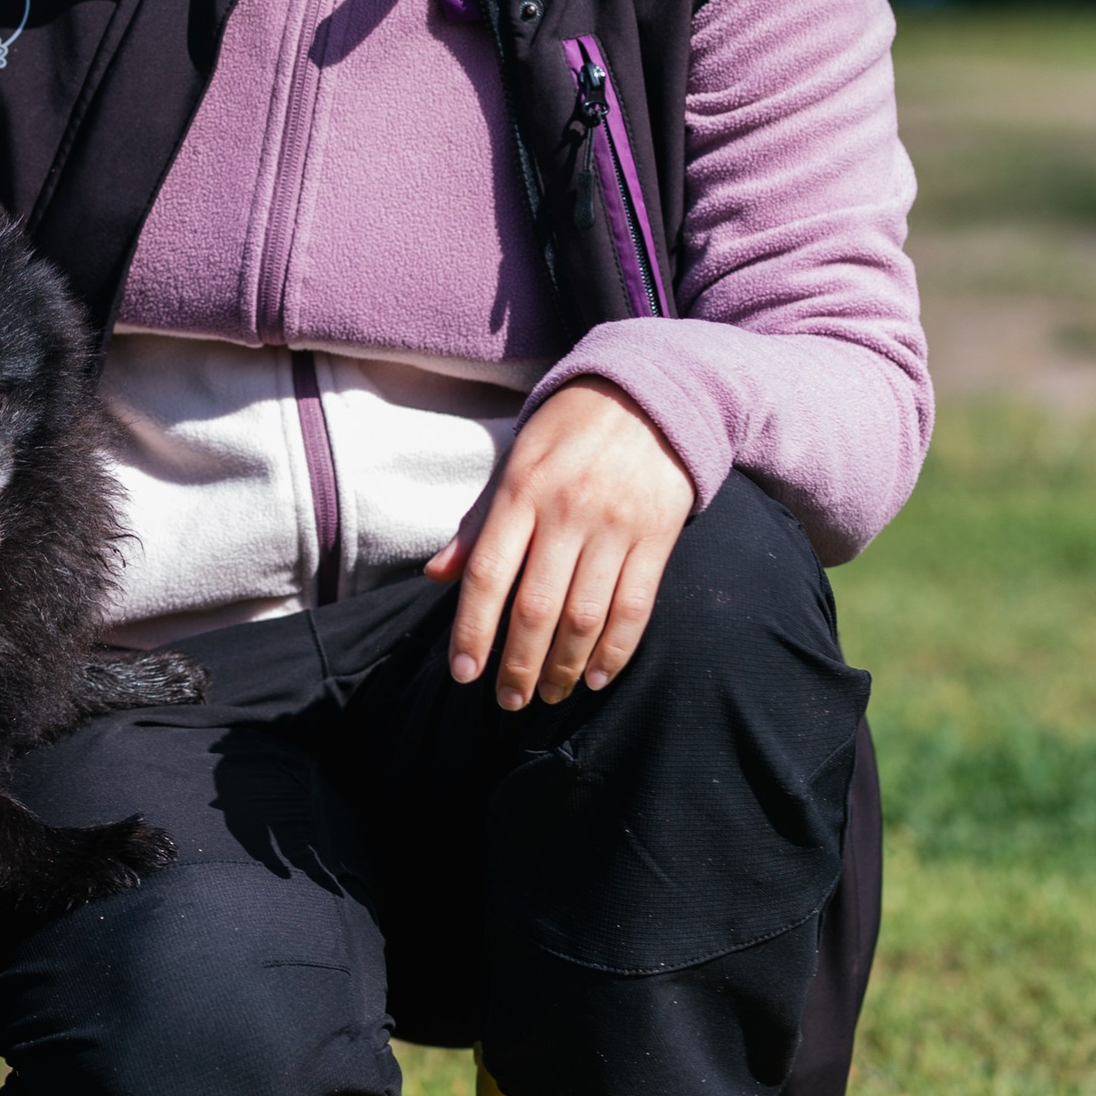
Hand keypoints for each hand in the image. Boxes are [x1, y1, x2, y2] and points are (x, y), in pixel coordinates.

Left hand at [425, 381, 693, 712]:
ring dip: (563, 666)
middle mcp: (567, 510)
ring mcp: (616, 524)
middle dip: (518, 665)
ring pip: (585, 616)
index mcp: (522, 490)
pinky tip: (594, 677)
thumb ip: (478, 523)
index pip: (488, 572)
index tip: (464, 673)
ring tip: (548, 693)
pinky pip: (635, 607)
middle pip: (536, 606)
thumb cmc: (567, 434)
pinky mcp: (658, 535)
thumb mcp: (513, 463)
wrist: (648, 395)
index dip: (472, 629)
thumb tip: (436, 576)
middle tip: (507, 701)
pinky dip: (614, 651)